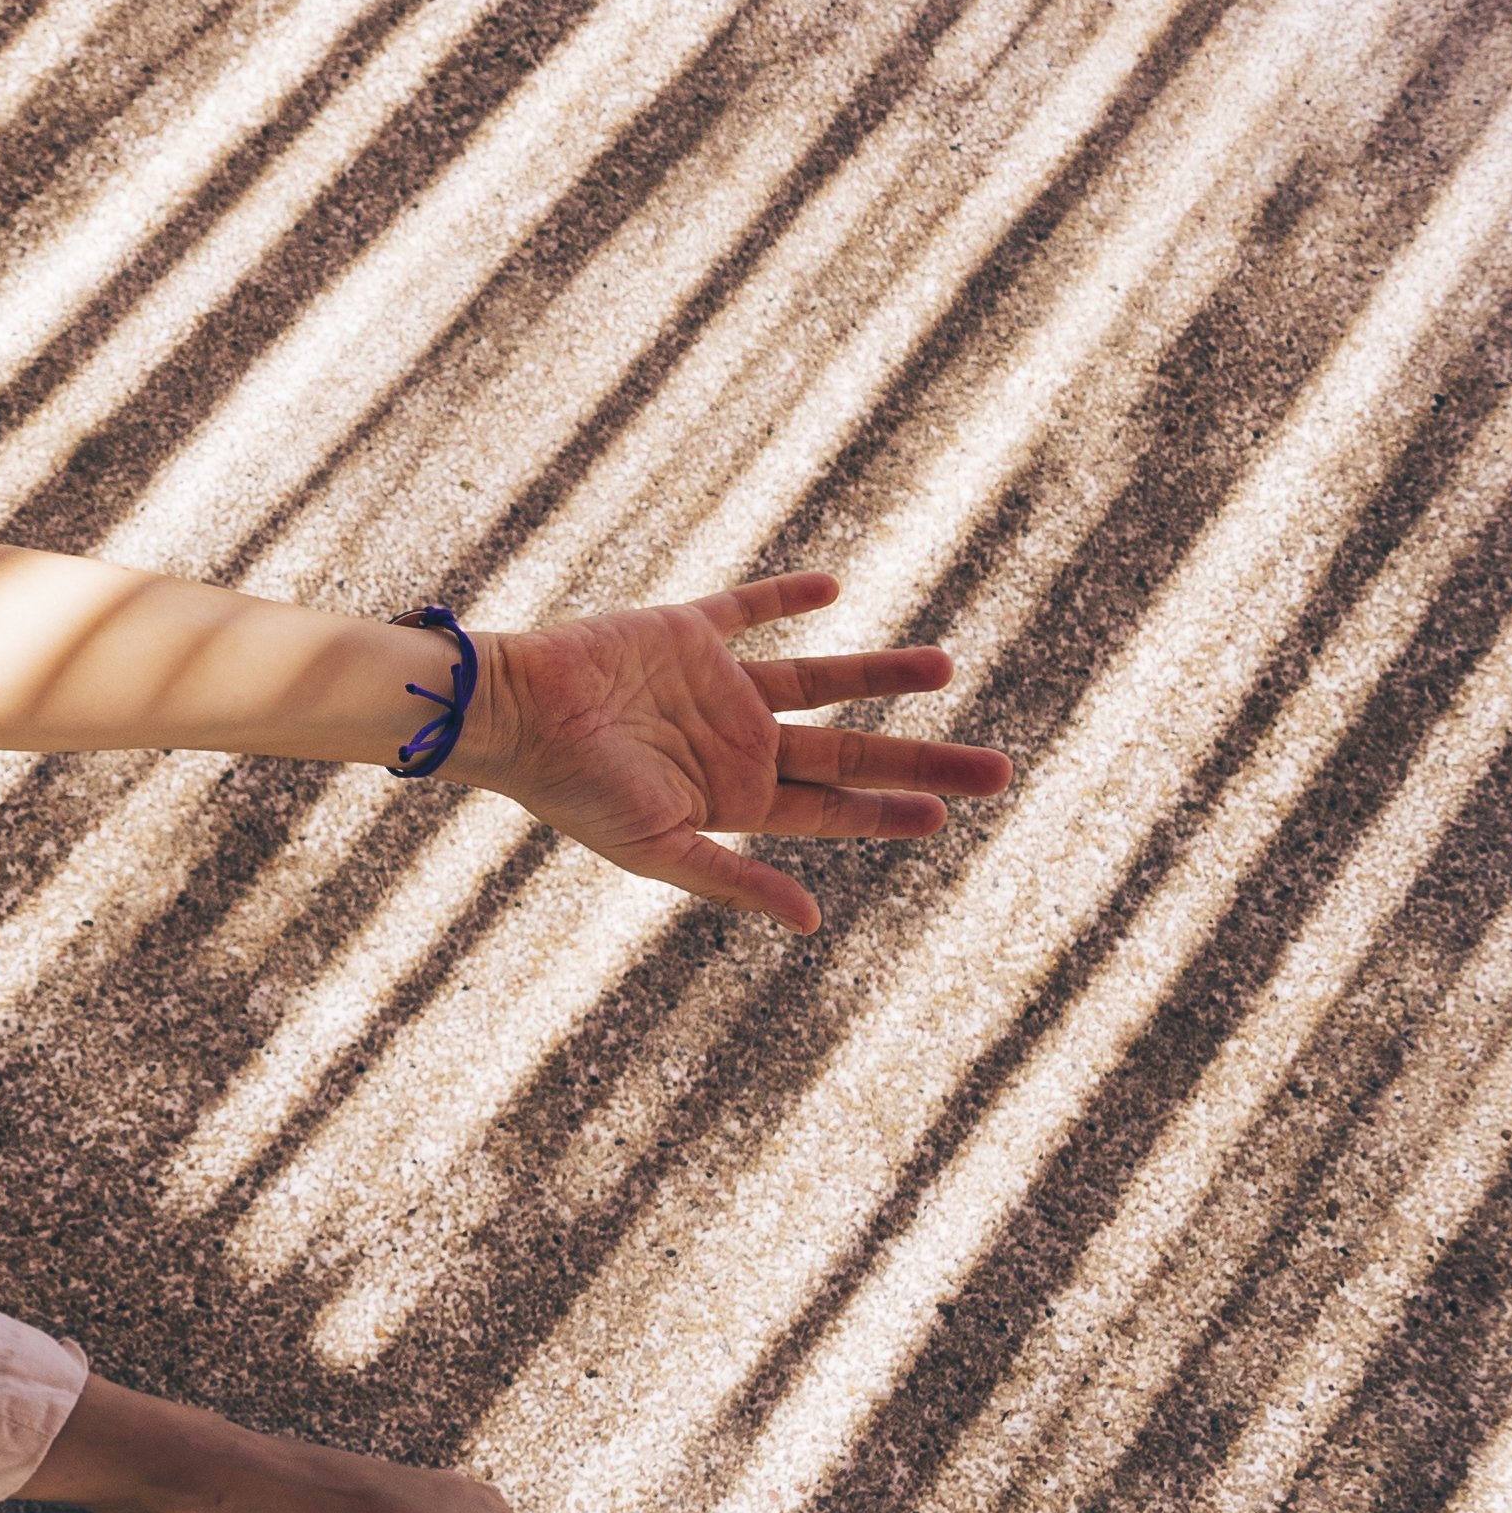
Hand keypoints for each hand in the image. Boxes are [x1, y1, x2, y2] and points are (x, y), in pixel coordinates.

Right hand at [452, 571, 1008, 931]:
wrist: (511, 712)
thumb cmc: (573, 790)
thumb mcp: (658, 847)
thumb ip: (735, 880)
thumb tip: (812, 924)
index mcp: (731, 797)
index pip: (831, 810)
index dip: (890, 812)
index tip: (951, 816)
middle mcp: (734, 742)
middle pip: (848, 753)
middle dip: (922, 762)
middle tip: (1000, 770)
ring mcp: (714, 686)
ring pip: (819, 679)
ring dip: (880, 675)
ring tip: (945, 667)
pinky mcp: (686, 631)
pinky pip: (748, 609)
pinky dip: (788, 597)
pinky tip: (832, 588)